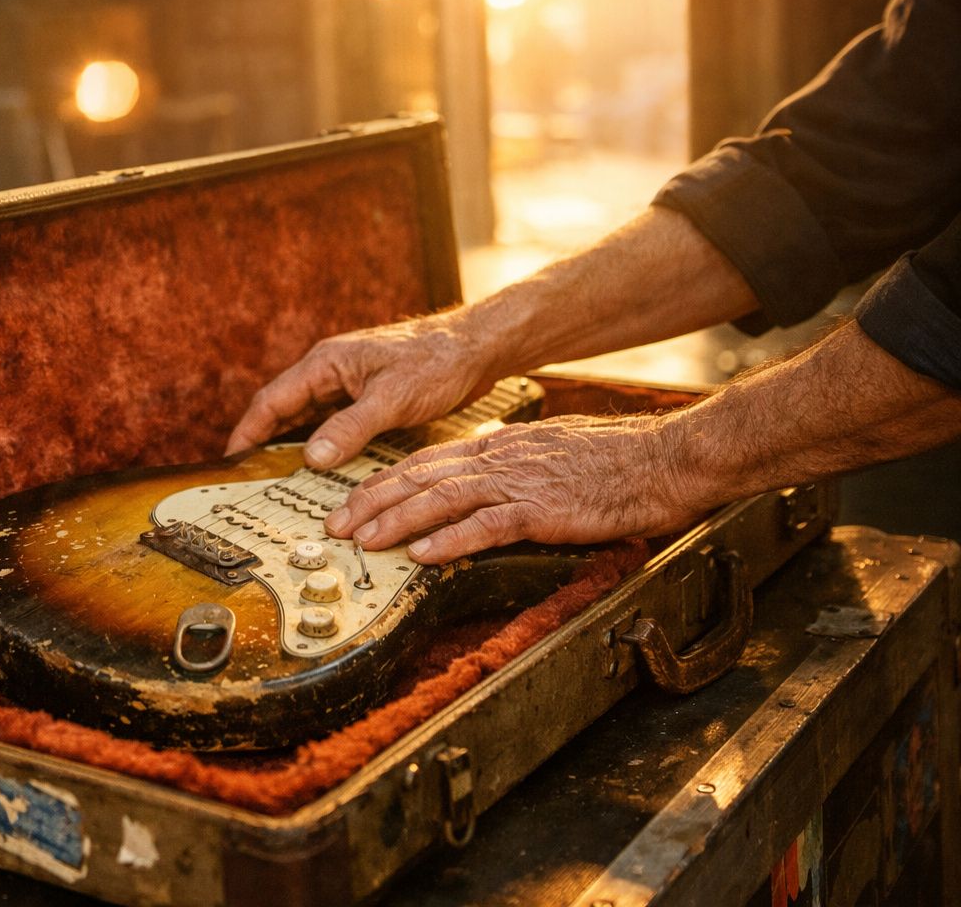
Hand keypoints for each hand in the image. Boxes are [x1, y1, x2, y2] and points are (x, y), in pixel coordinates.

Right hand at [225, 314, 492, 468]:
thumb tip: (311, 458)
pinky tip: (321, 462)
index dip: (248, 430)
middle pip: (284, 407)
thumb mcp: (390, 399)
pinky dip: (320, 440)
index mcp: (326, 363)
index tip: (231, 458)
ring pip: (308, 415)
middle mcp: (331, 370)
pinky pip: (332, 419)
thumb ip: (349, 428)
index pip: (272, 400)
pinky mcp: (368, 393)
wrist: (476, 348)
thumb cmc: (437, 362)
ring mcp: (349, 381)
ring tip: (276, 474)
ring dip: (291, 441)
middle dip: (263, 439)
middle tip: (247, 474)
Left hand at [323, 413, 708, 561]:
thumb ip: (511, 466)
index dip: (383, 482)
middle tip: (335, 525)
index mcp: (499, 446)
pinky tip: (423, 554)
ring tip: (364, 540)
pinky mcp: (544, 509)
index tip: (351, 501)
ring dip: (397, 521)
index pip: (425, 462)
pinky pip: (487, 525)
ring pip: (442, 499)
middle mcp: (500, 458)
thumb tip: (480, 483)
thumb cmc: (615, 462)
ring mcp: (520, 482)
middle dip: (372, 501)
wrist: (666, 459)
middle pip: (420, 477)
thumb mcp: (549, 455)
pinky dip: (450, 540)